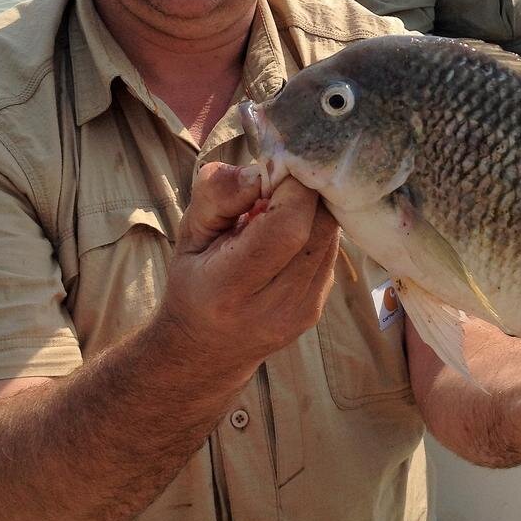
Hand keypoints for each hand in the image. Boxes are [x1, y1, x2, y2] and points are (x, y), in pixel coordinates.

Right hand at [159, 162, 340, 386]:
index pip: (287, 226)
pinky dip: (316, 231)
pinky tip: (290, 235)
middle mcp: (272, 308)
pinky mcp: (318, 309)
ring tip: (279, 211)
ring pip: (332, 237)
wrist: (206, 349)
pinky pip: (332, 251)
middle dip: (305, 193)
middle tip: (279, 186)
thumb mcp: (189, 232)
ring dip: (313, 211)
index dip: (291, 187)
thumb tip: (261, 171)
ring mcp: (301, 313)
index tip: (273, 173)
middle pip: (320, 227)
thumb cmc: (194, 280)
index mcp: (229, 288)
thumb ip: (217, 195)